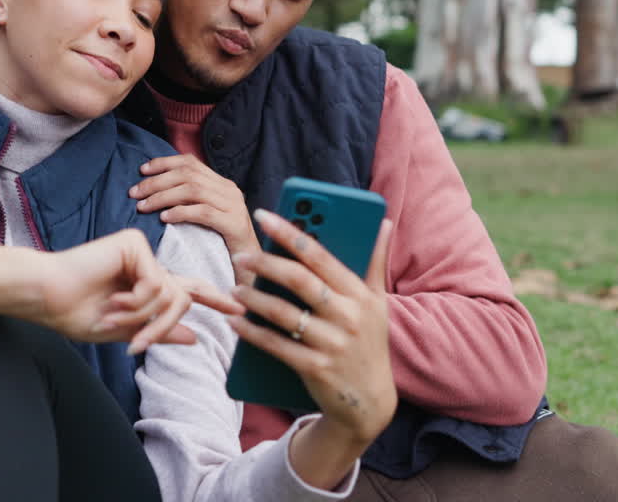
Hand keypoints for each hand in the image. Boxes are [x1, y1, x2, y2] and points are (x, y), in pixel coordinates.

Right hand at [36, 229, 243, 353]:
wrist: (47, 297)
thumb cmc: (74, 313)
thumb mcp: (124, 331)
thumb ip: (160, 332)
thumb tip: (195, 336)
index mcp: (145, 284)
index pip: (187, 291)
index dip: (215, 299)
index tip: (239, 309)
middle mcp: (147, 265)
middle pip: (182, 296)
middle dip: (166, 324)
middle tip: (158, 336)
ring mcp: (142, 252)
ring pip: (169, 295)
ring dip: (142, 317)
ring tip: (112, 317)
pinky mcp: (135, 244)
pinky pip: (156, 283)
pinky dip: (136, 301)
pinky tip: (113, 300)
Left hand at [130, 154, 260, 281]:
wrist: (252, 266)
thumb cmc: (223, 244)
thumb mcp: (207, 216)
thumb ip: (190, 201)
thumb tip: (155, 190)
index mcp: (222, 184)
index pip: (191, 162)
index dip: (164, 163)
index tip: (141, 170)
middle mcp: (229, 190)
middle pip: (188, 175)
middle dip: (157, 182)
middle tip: (134, 193)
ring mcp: (234, 206)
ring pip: (193, 190)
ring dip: (163, 197)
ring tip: (143, 207)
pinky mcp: (235, 224)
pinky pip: (203, 212)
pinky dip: (180, 212)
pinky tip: (164, 219)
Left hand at [227, 210, 395, 444]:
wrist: (370, 402)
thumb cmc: (368, 342)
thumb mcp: (377, 303)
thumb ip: (376, 262)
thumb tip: (383, 222)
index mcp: (360, 294)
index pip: (319, 255)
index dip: (290, 233)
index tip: (263, 215)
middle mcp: (349, 316)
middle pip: (300, 280)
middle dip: (266, 263)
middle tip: (241, 255)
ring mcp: (332, 344)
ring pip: (285, 314)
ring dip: (254, 299)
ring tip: (235, 289)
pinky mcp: (316, 369)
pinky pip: (277, 346)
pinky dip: (253, 333)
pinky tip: (236, 322)